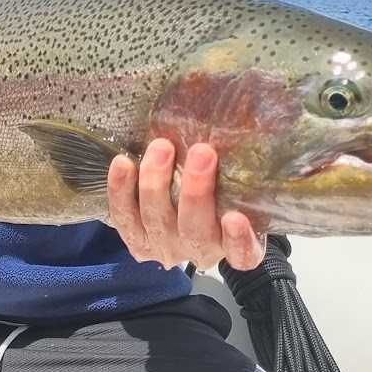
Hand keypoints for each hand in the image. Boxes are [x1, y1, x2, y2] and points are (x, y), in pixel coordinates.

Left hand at [107, 140, 265, 271]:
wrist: (188, 202)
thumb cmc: (220, 189)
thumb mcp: (238, 184)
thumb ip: (242, 168)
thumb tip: (250, 118)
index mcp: (233, 245)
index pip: (243, 253)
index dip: (239, 240)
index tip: (235, 218)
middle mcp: (199, 251)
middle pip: (194, 232)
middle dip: (195, 192)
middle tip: (202, 153)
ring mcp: (164, 247)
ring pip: (157, 222)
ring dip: (156, 183)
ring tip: (161, 148)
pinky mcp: (134, 239)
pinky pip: (123, 217)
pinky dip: (121, 191)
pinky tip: (123, 164)